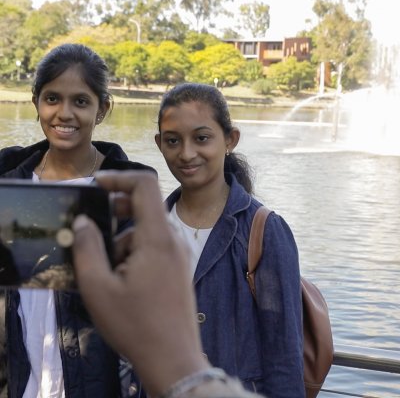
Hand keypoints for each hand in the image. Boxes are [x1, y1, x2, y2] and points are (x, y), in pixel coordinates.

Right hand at [72, 171, 207, 396]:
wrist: (174, 358)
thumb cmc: (135, 325)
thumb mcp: (98, 287)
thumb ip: (87, 248)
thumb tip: (83, 221)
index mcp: (157, 237)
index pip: (145, 185)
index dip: (119, 177)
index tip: (95, 185)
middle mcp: (173, 239)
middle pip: (146, 206)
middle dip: (116, 211)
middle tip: (93, 229)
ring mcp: (179, 254)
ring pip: (148, 228)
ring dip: (123, 237)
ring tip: (106, 267)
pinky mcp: (179, 267)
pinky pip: (156, 245)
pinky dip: (136, 250)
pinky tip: (123, 277)